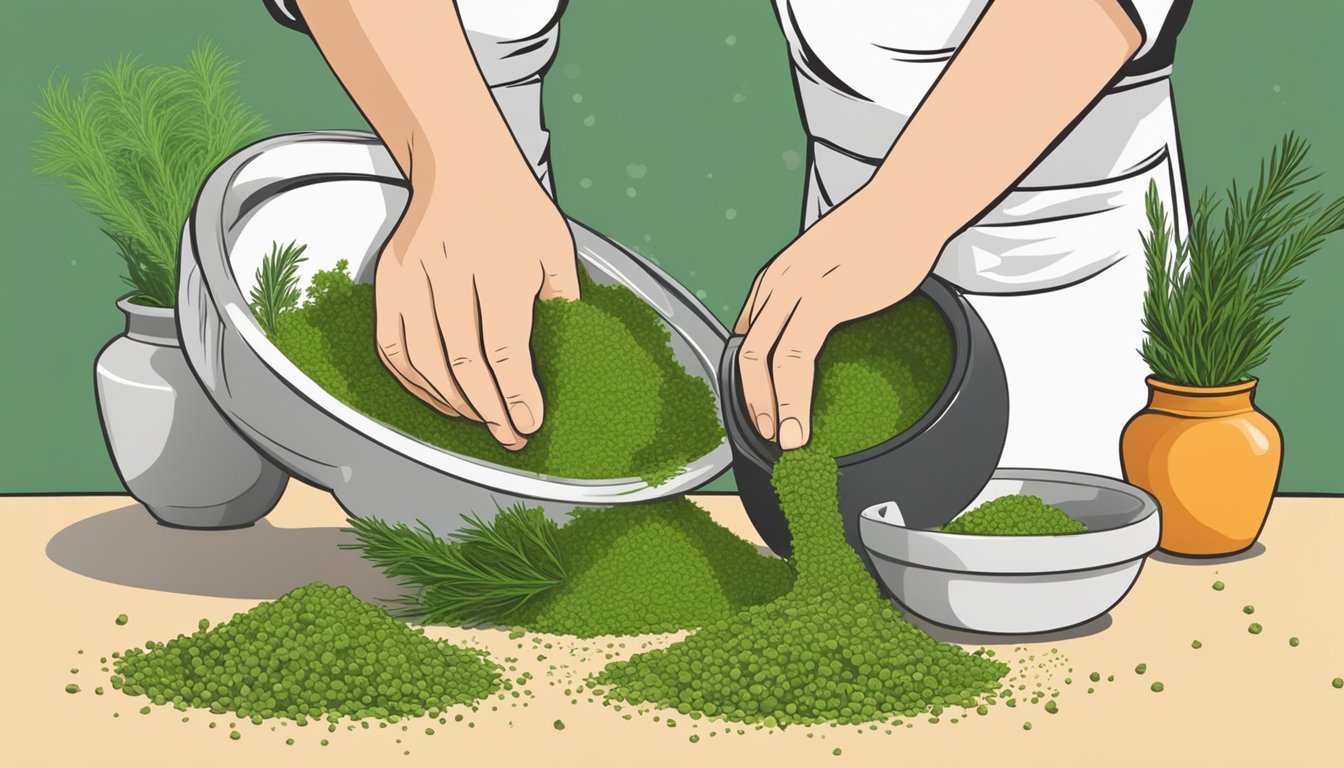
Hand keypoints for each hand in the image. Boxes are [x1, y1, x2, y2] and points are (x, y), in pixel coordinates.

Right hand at [375, 173, 579, 449]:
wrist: (461, 162)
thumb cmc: (514, 207)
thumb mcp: (556, 248)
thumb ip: (562, 302)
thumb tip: (567, 358)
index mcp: (498, 266)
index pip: (504, 349)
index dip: (516, 394)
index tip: (529, 422)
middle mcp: (450, 272)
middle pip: (463, 363)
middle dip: (488, 410)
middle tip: (509, 435)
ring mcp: (413, 277)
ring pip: (423, 362)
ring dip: (452, 402)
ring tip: (479, 419)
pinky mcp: (389, 281)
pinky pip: (392, 347)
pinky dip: (414, 382)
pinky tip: (440, 398)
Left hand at [734, 187, 939, 449]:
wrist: (910, 202)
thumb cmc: (884, 231)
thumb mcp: (835, 263)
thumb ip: (820, 294)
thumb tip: (829, 321)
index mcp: (776, 277)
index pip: (750, 336)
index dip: (751, 379)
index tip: (765, 408)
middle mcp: (776, 283)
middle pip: (746, 354)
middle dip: (751, 401)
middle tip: (767, 433)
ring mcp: (794, 291)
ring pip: (760, 362)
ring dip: (767, 410)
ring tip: (782, 443)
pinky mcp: (821, 300)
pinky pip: (794, 361)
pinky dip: (791, 400)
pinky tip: (798, 427)